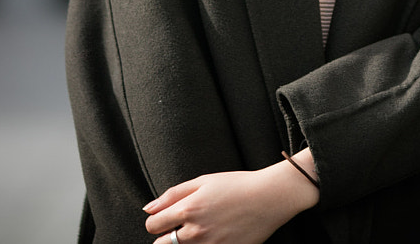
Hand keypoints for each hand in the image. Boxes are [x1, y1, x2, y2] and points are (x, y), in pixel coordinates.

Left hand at [142, 154, 319, 243]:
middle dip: (166, 236)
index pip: (152, 226)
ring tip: (200, 231)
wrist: (271, 197)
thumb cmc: (238, 185)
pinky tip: (213, 236)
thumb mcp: (204, 181)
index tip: (167, 218)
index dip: (157, 221)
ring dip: (184, 243)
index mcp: (188, 210)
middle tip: (182, 228)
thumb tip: (148, 209)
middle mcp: (195, 232)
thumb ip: (172, 194)